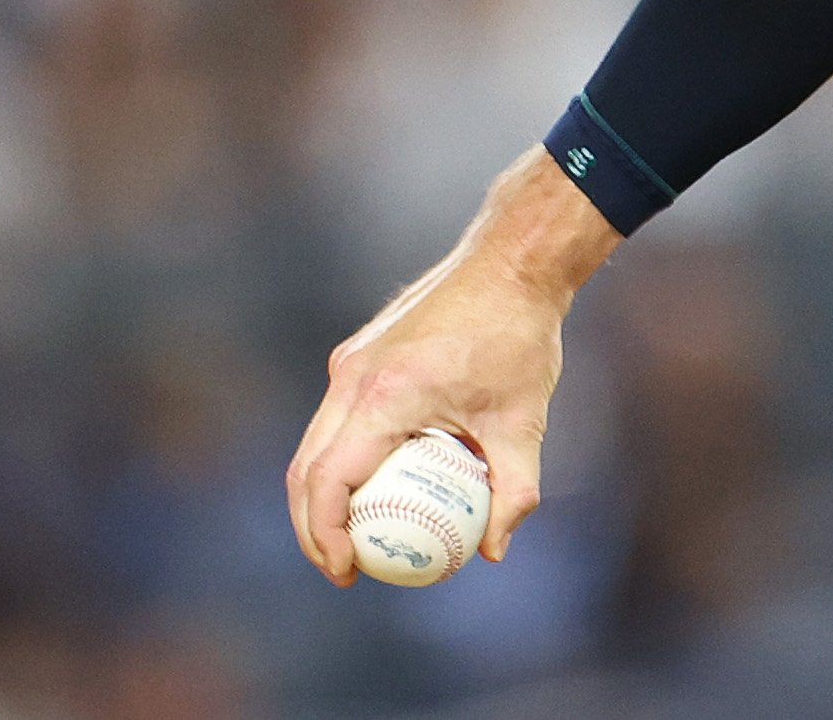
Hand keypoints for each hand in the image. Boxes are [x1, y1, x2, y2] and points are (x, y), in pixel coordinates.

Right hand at [286, 148, 620, 584]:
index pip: (329, 480)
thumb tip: (494, 550)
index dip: (325, 535)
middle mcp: (354, 376)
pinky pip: (335, 417)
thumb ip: (514, 488)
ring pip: (314, 442)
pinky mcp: (358, 352)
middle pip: (305, 468)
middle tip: (342, 568)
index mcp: (386, 395)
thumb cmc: (521, 335)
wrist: (512, 260)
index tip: (347, 571)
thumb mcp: (527, 419)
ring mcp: (350, 360)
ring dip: (319, 494)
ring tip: (349, 537)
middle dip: (311, 528)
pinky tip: (373, 483)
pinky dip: (339, 457)